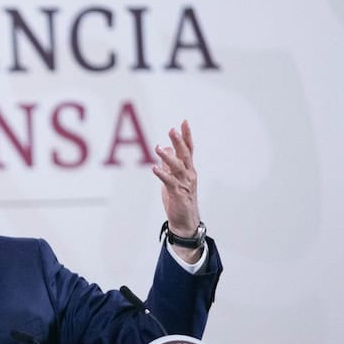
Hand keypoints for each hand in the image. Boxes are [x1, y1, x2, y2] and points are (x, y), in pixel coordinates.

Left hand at [153, 120, 201, 260]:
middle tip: (172, 129)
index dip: (186, 135)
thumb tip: (164, 148)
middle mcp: (189, 174)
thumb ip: (170, 163)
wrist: (185, 221)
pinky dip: (162, 174)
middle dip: (178, 142)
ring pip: (177, 167)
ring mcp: (184, 184)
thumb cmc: (179, 199)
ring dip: (167, 157)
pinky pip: (169, 182)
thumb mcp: (173, 178)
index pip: (189, 149)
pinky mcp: (177, 193)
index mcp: (188, 169)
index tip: (184, 122)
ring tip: (158, 148)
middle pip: (185, 155)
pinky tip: (154, 167)